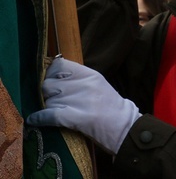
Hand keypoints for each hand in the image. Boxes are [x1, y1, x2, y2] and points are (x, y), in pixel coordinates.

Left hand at [26, 58, 140, 154]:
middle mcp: (83, 84)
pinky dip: (38, 118)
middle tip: (53, 99)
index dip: (50, 74)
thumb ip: (78, 78)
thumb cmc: (110, 106)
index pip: (58, 65)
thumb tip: (53, 76)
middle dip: (47, 93)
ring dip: (47, 107)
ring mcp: (78, 100)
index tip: (51, 80)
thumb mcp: (98, 84)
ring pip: (47, 100)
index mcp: (90, 74)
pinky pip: (47, 114)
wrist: (123, 126)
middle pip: (48, 84)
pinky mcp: (73, 117)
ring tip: (55, 111)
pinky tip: (34, 120)